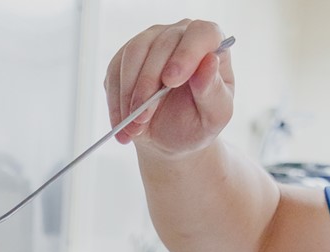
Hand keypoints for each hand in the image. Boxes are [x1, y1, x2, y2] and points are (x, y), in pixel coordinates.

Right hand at [104, 20, 234, 156]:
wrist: (170, 140)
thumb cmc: (197, 124)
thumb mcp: (214, 116)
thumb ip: (214, 91)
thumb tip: (209, 62)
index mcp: (208, 45)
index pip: (201, 34)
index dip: (186, 53)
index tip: (172, 81)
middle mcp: (179, 36)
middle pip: (161, 45)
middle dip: (148, 86)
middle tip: (143, 120)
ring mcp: (151, 42)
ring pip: (134, 54)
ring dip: (128, 95)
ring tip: (134, 128)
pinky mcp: (126, 57)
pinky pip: (115, 71)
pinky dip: (116, 102)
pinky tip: (123, 125)